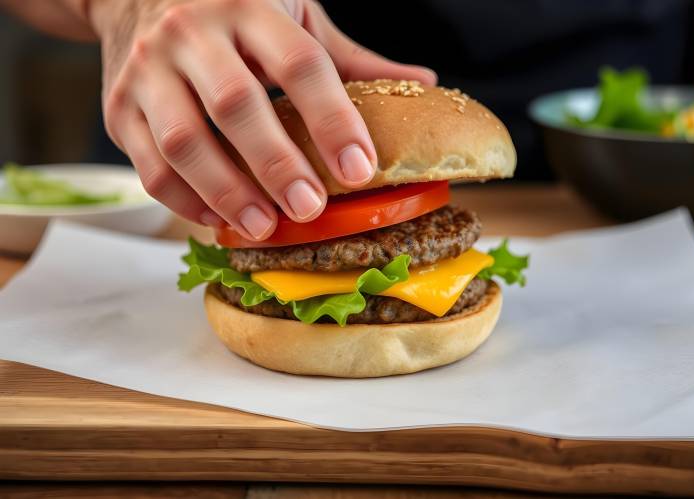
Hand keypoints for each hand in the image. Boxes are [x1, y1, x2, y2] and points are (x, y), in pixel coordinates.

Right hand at [89, 0, 435, 239]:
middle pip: (236, 105)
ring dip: (228, 191)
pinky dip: (185, 201)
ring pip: (186, 140)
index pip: (299, 63)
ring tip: (265, 226)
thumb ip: (348, 57)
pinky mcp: (118, 108)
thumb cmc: (230, 9)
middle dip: (276, 163)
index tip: (361, 168)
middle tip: (310, 208)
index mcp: (249, 6)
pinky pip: (150, 165)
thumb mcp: (291, 15)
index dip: (333, 119)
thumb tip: (420, 81)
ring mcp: (148, 71)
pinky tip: (219, 218)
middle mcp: (193, 33)